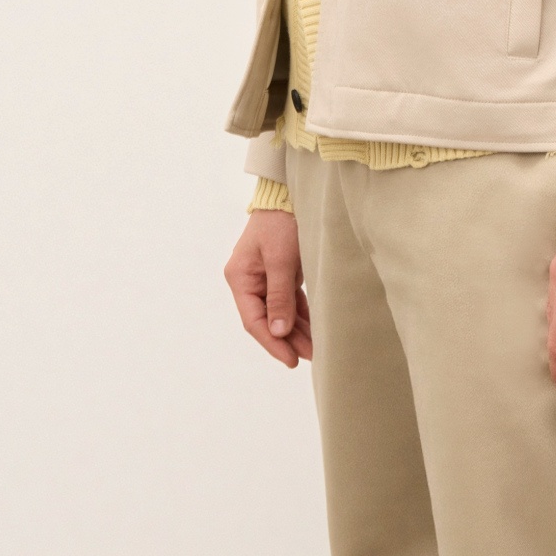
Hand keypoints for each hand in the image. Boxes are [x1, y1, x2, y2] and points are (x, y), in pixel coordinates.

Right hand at [225, 212, 312, 367]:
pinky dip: (301, 315)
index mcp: (240, 278)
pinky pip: (289, 301)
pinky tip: (314, 329)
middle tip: (310, 357)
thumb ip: (279, 297)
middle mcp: (249, 281)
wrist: (289, 195)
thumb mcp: (281, 260)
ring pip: (280, 313)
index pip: (254, 320)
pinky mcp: (281, 274)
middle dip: (288, 340)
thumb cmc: (281, 223)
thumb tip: (279, 331)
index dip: (272, 342)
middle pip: (267, 320)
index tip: (291, 360)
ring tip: (315, 349)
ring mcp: (264, 278)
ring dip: (296, 331)